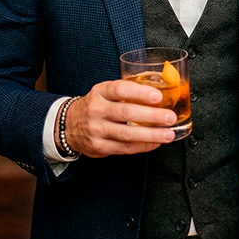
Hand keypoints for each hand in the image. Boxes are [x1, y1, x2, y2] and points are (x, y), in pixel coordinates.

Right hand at [63, 80, 177, 157]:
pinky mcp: (99, 147)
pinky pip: (125, 148)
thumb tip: (158, 90)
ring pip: (127, 134)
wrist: (68, 125)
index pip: (120, 89)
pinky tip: (155, 143)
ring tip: (168, 133)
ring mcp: (97, 130)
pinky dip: (143, 146)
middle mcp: (96, 110)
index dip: (140, 92)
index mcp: (100, 92)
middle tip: (169, 117)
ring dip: (151, 134)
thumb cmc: (95, 106)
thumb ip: (126, 91)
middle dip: (152, 116)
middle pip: (126, 113)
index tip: (157, 96)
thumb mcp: (104, 92)